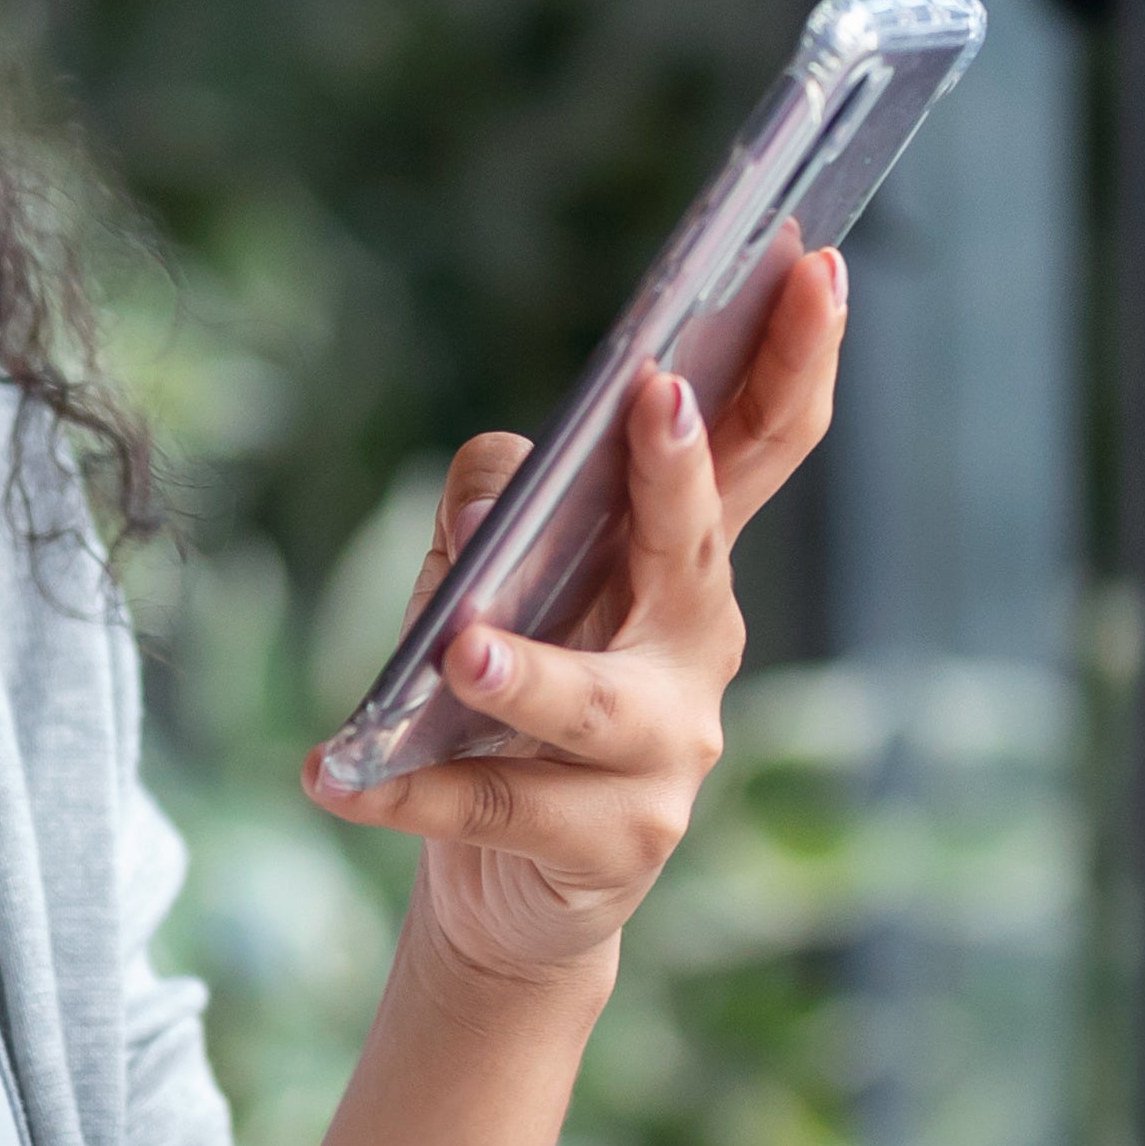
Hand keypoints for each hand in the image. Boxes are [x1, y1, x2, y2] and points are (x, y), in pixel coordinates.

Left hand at [305, 246, 853, 999]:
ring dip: (530, 670)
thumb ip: (496, 509)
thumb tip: (497, 484)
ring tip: (462, 648)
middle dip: (679, 469)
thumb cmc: (507, 699)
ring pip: (595, 698)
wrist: (510, 883)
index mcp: (684, 556)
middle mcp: (698, 640)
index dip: (791, 353)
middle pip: (700, 542)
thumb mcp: (490, 580)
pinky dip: (409, 791)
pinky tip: (336, 778)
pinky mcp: (618, 838)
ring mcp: (672, 747)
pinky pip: (500, 801)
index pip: (758, 440)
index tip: (808, 262)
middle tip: (656, 398)